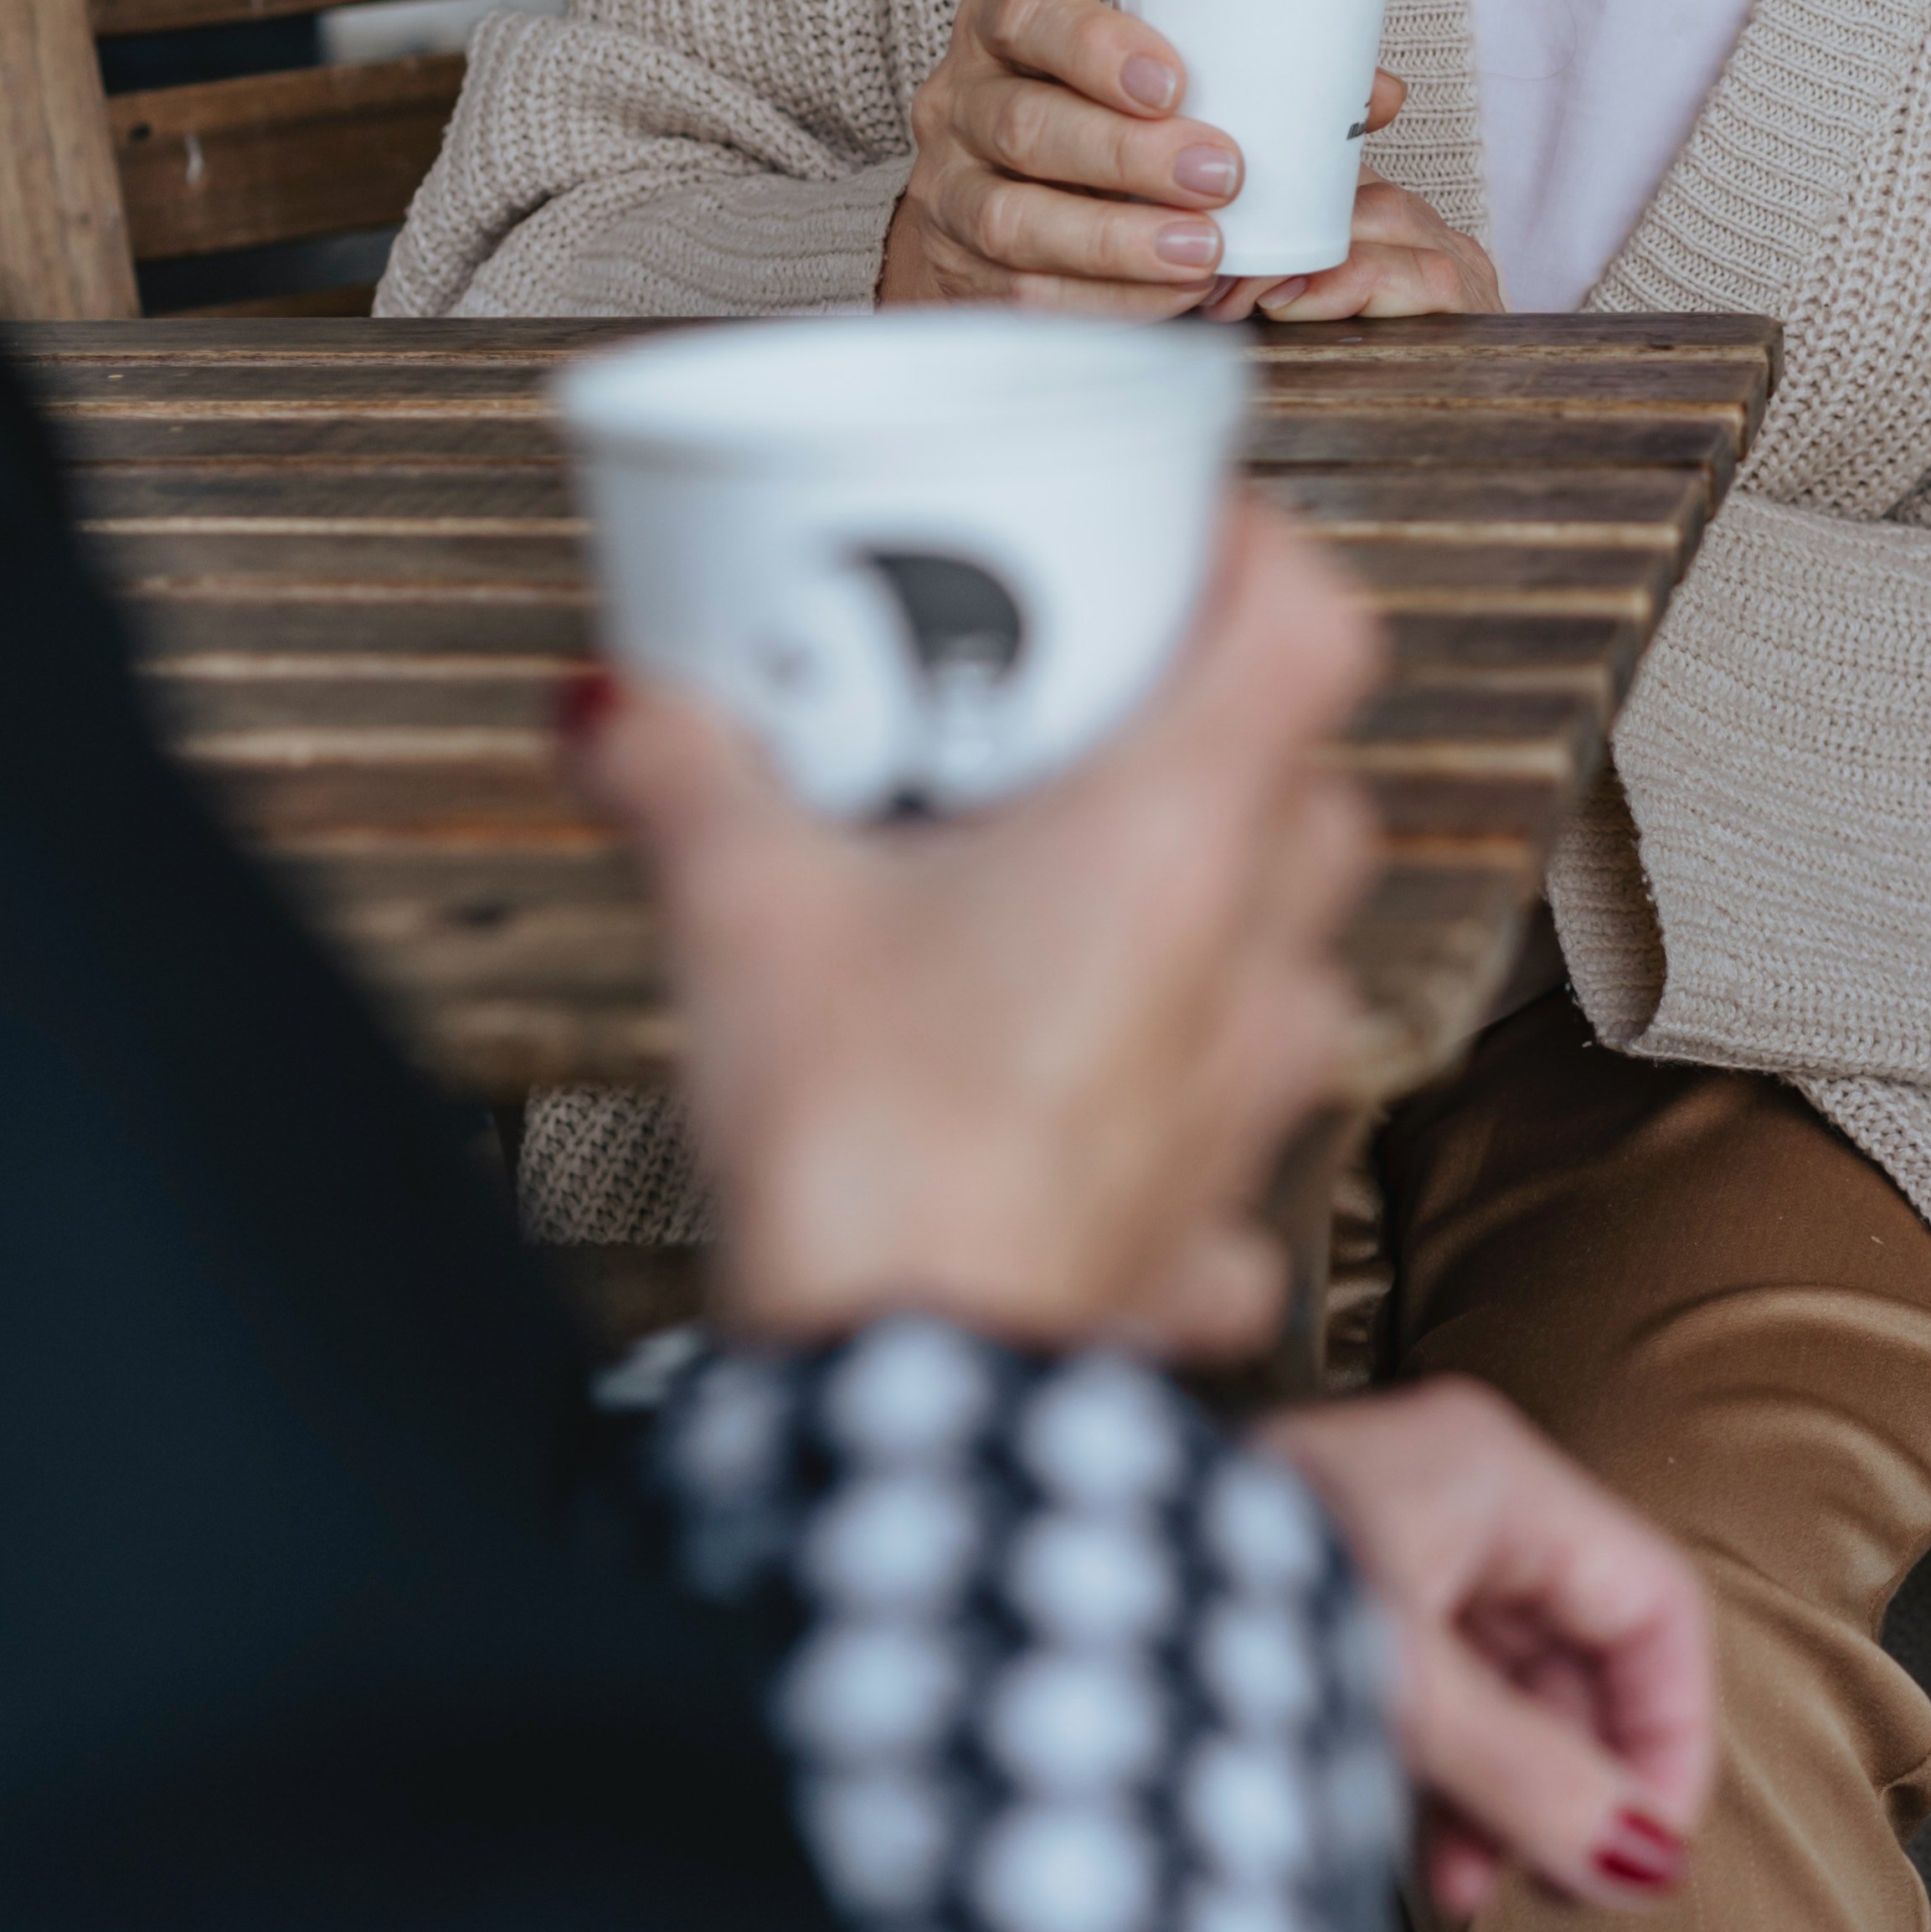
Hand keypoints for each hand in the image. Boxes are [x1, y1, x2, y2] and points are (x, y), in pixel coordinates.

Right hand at [580, 494, 1375, 1356]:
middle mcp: (1254, 951)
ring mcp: (1250, 1091)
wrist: (907, 1404)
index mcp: (1181, 834)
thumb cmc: (874, 1159)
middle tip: (1091, 703)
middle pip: (1309, 777)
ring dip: (1213, 904)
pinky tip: (1079, 1085)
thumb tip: (617, 701)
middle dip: (1216, 728)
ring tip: (1074, 889)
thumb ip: (678, 773)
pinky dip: (1175, 1093)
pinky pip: (1230, 1121)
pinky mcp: (1208, 1211)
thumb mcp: (741, 912)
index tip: (1176, 528)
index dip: (1261, 551)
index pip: (1313, 624)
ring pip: (1289, 946)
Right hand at [872, 0, 1497, 326]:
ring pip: (1016, 218)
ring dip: (1119, 239)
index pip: (1026, 15)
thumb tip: (1378, 92)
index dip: (1092, 43)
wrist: (994, 200)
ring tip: (1207, 253)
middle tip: (1222, 173)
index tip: (1172, 79)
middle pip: (1025, 126)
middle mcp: (959, 105)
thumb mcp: (1148, 77)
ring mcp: (949, 194)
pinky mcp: (960, 274)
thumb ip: (1249, 75)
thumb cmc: (1098, 117)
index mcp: (1003, 30)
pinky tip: (1174, 299)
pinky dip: (1107, 299)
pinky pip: (1025, 294)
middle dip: (1127, 155)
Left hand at [1261, 1381, 1715, 1918]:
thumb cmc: (1230, 1594)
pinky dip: (1448, 1768)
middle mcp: (1455, 1485)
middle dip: (1578, 1773)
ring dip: (1509, 1788)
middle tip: (1565, 1881)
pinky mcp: (1342, 1585)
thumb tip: (1638, 1860)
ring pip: (1509, 1675)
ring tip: (1473, 1882)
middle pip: (1583, 1643)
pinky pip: (1440, 1682)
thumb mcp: (1405, 1697)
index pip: (1652, 1601)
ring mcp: (1396, 1531)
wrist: (1063, 1586)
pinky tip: (1425, 1848)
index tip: (1650, 1847)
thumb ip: (1530, 1780)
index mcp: (1493, 1472)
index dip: (1671, 1731)